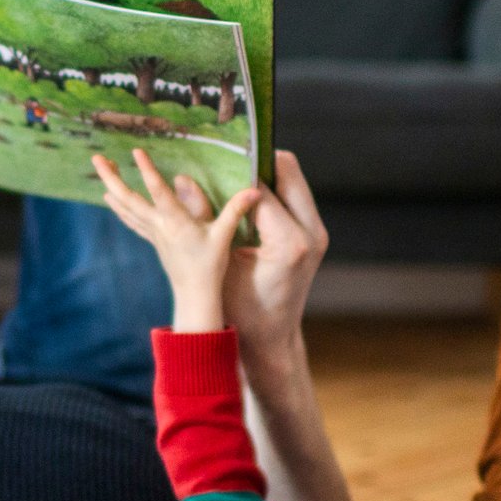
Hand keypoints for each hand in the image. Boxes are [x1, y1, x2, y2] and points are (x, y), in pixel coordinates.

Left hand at [92, 150, 259, 332]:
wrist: (195, 293)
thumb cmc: (210, 265)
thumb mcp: (224, 236)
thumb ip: (235, 210)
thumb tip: (254, 189)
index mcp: (176, 222)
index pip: (159, 192)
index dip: (147, 171)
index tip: (136, 152)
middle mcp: (159, 225)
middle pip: (128, 199)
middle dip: (111, 177)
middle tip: (96, 157)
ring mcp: (152, 232)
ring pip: (125, 206)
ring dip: (111, 186)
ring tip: (100, 166)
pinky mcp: (152, 238)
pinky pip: (130, 219)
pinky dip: (118, 206)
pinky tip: (108, 196)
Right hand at [224, 150, 328, 365]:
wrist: (272, 340)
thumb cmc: (242, 312)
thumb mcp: (219, 266)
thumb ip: (206, 221)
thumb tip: (183, 179)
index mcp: (290, 243)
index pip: (262, 187)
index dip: (234, 171)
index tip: (209, 160)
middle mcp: (312, 233)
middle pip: (288, 169)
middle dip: (255, 161)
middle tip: (224, 160)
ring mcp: (317, 231)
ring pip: (292, 178)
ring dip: (264, 173)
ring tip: (231, 175)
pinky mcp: (314, 232)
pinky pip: (293, 194)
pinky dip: (271, 188)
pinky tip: (244, 193)